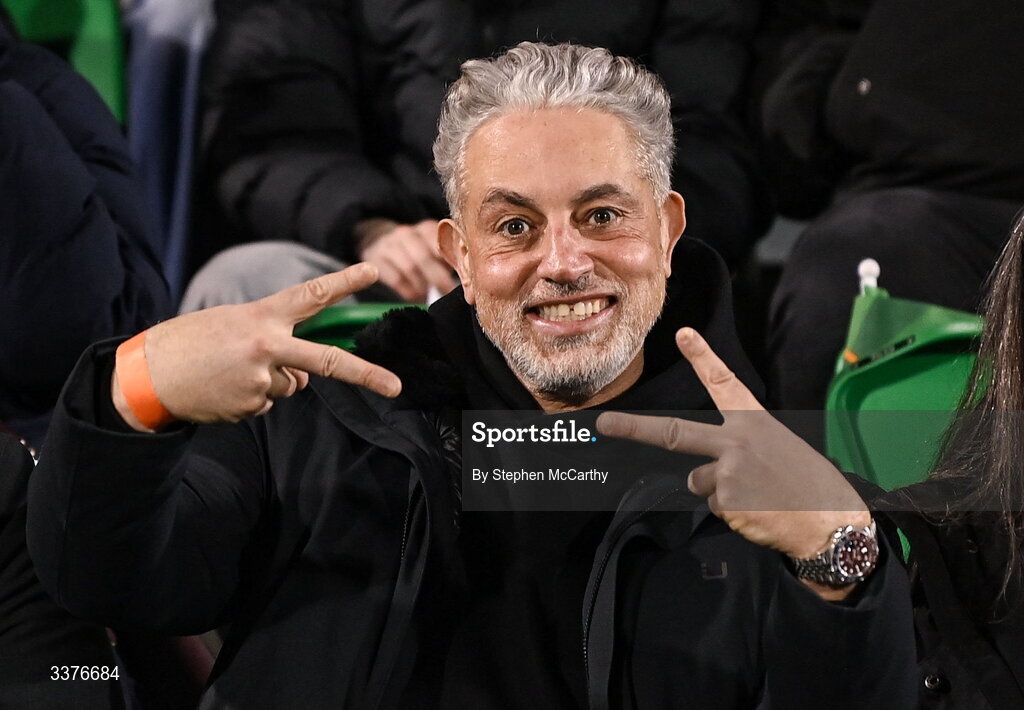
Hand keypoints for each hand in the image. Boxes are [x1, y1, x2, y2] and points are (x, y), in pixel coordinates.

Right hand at [112, 263, 401, 429]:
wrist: (147, 375)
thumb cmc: (193, 342)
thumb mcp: (234, 324)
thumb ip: (276, 342)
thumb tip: (304, 377)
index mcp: (262, 317)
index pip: (311, 296)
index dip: (344, 282)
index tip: (374, 272)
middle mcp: (266, 347)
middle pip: (327, 362)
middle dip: (366, 375)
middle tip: (396, 387)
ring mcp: (259, 380)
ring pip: (292, 386)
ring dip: (273, 381)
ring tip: (232, 371)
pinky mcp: (250, 406)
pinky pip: (267, 403)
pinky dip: (251, 398)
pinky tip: (224, 388)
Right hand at [358, 219, 456, 301]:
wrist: (378, 240)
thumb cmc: (416, 249)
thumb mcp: (432, 247)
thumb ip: (450, 258)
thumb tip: (470, 284)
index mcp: (427, 228)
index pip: (443, 243)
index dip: (455, 263)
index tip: (465, 280)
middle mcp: (407, 233)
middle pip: (424, 257)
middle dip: (439, 278)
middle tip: (447, 292)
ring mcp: (389, 245)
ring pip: (409, 269)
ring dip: (423, 287)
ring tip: (429, 295)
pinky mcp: (376, 258)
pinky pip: (396, 279)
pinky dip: (409, 292)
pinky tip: (416, 297)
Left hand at [596, 328, 870, 598]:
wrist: (831, 521)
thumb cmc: (808, 484)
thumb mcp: (777, 449)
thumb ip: (736, 449)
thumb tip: (695, 474)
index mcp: (755, 422)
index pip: (725, 383)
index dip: (703, 357)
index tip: (683, 333)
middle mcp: (736, 441)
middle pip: (674, 432)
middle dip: (633, 428)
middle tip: (603, 424)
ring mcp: (727, 471)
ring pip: (698, 480)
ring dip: (720, 491)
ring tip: (757, 495)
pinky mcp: (725, 501)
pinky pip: (713, 506)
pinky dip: (732, 512)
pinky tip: (758, 511)